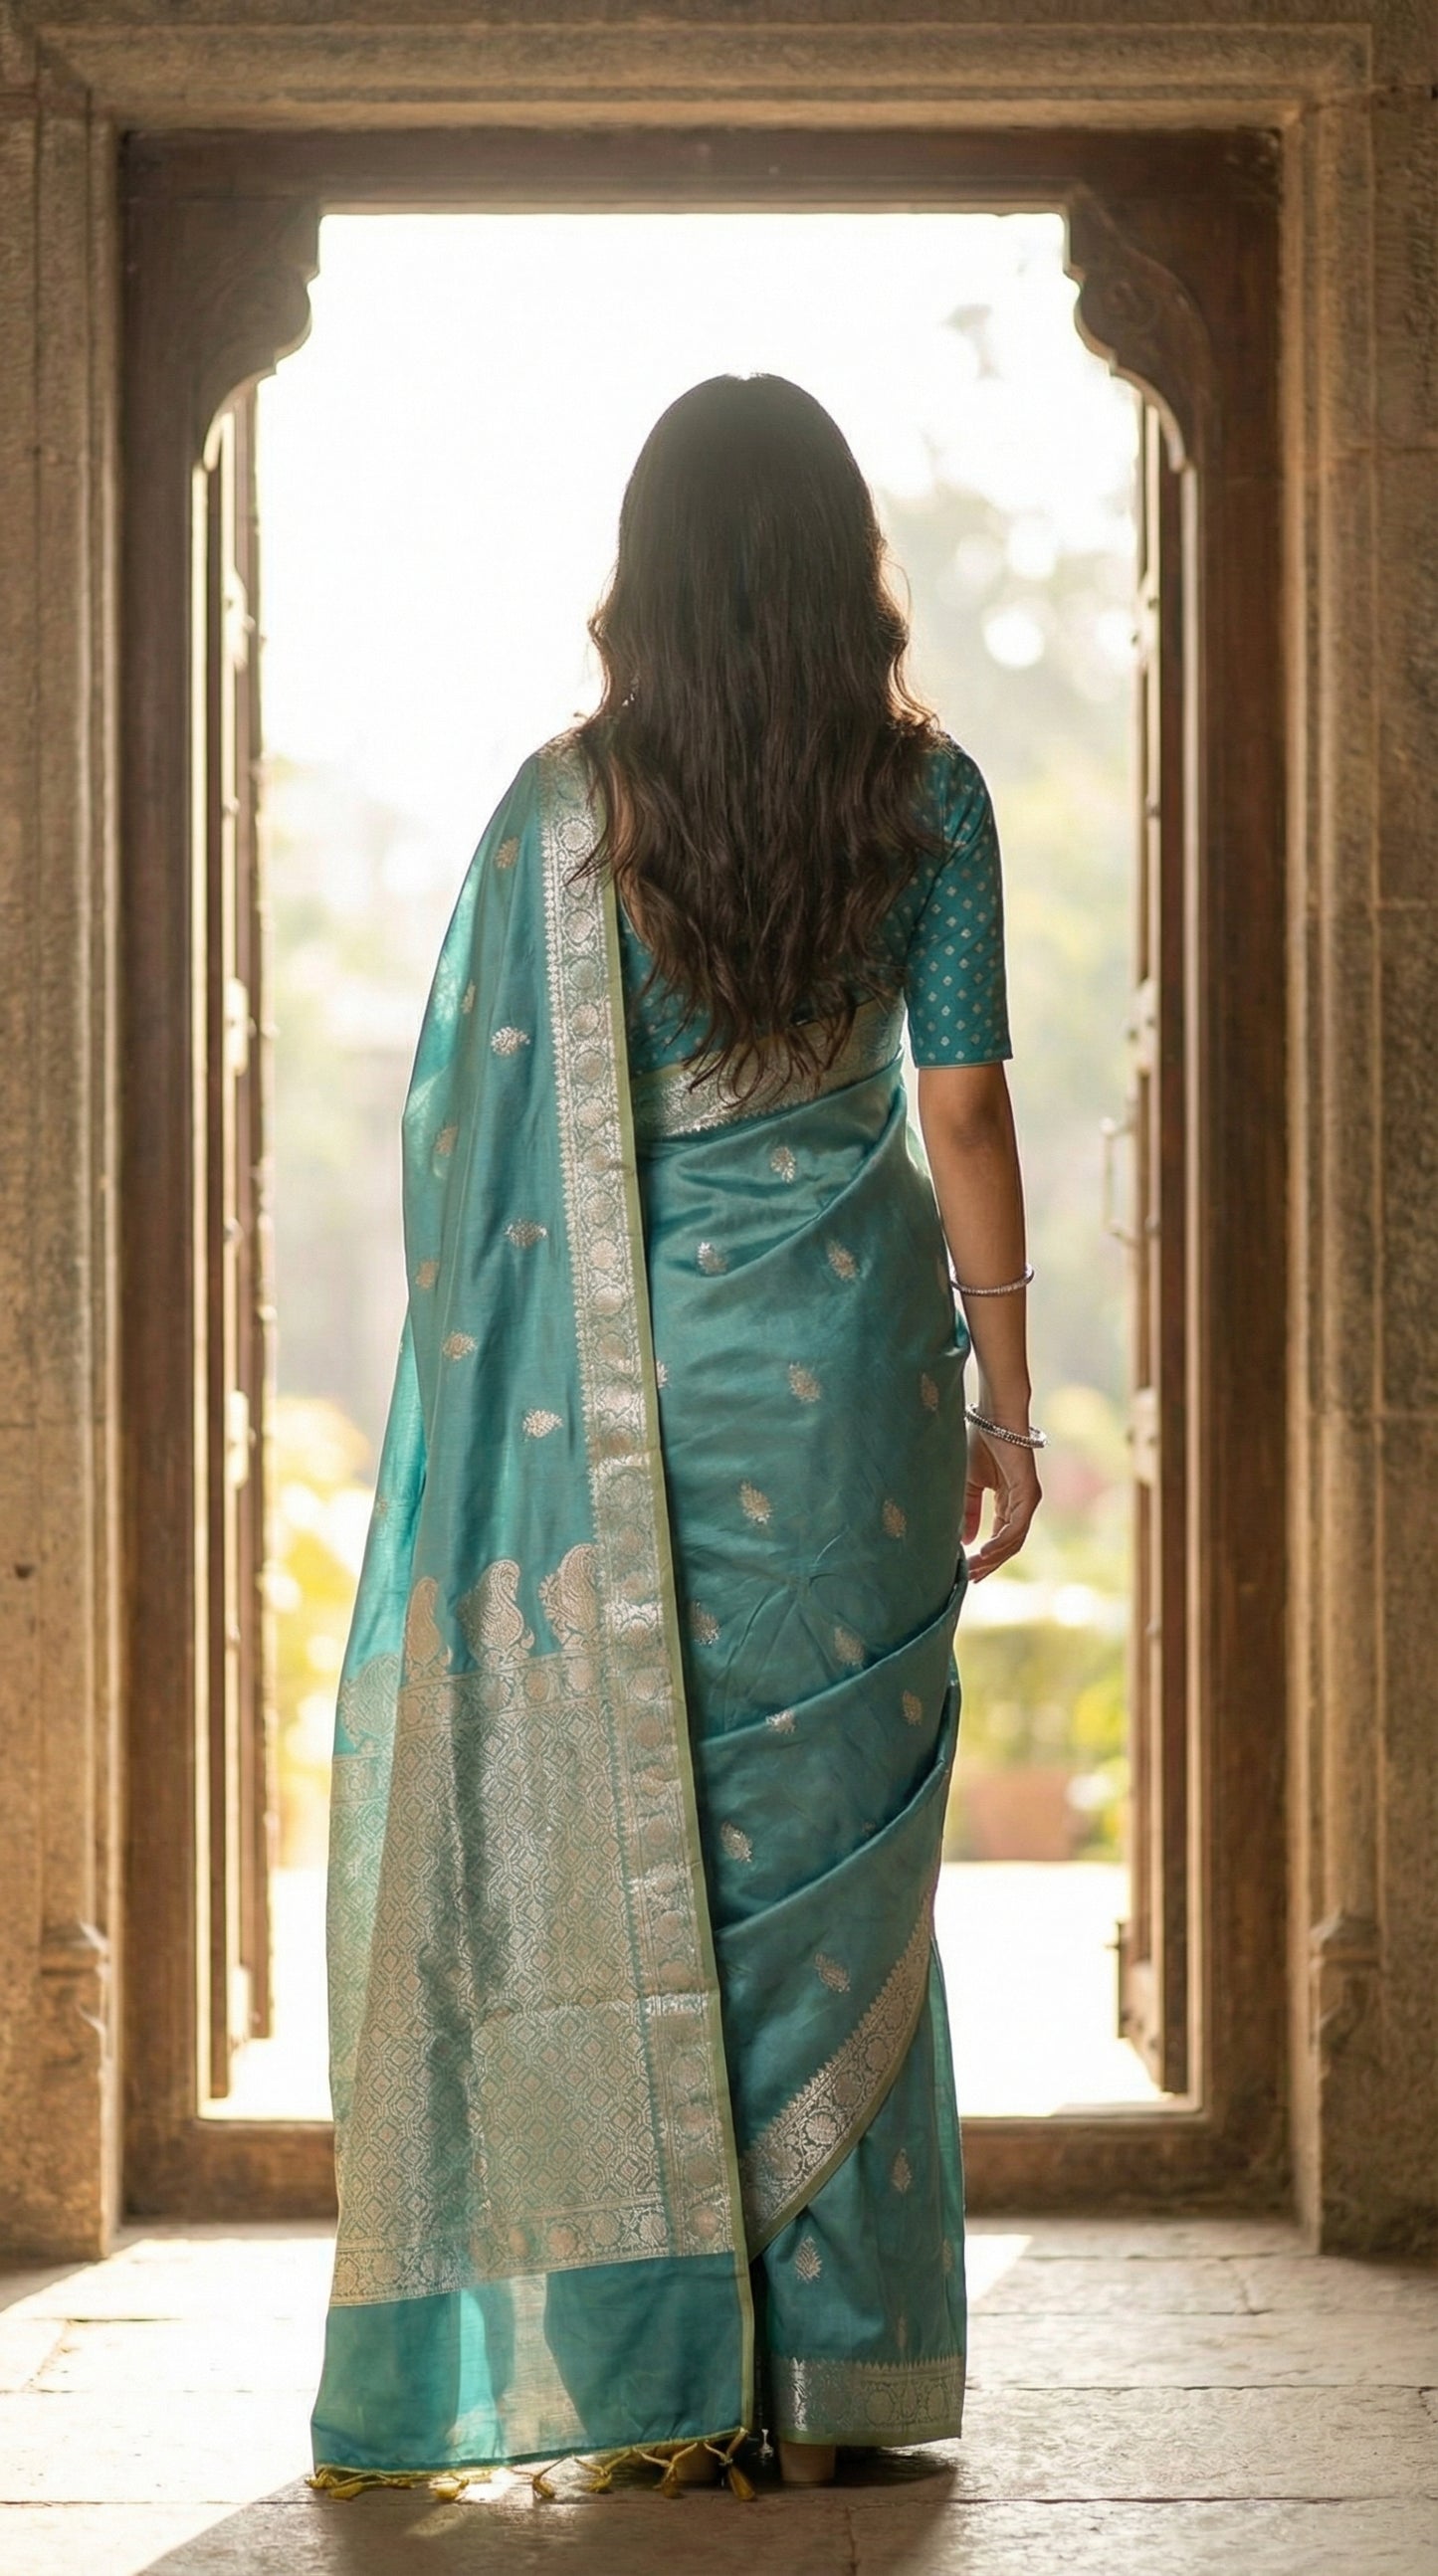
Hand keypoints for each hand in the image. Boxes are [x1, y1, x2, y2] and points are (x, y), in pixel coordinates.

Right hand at [963, 1427, 1041, 1581]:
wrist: (993, 1419)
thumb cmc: (981, 1444)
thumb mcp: (969, 1485)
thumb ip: (970, 1512)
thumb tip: (966, 1541)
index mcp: (1009, 1502)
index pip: (1001, 1537)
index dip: (986, 1557)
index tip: (967, 1571)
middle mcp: (1021, 1504)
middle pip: (1009, 1544)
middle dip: (990, 1563)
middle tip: (971, 1579)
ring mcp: (1027, 1500)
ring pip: (1014, 1540)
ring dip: (995, 1558)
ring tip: (975, 1569)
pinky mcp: (1028, 1494)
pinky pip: (1016, 1527)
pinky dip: (1001, 1542)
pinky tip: (985, 1551)